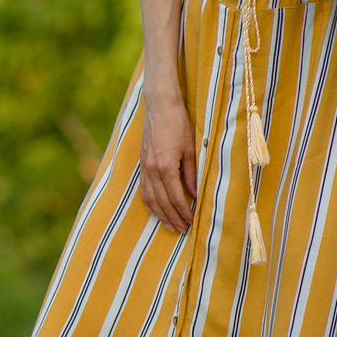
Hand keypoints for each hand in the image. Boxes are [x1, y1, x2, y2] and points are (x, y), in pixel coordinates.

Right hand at [137, 90, 195, 232]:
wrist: (159, 106)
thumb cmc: (178, 124)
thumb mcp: (191, 149)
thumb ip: (191, 174)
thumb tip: (194, 194)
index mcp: (166, 167)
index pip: (176, 197)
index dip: (184, 212)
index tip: (192, 222)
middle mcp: (152, 170)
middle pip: (163, 202)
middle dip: (173, 218)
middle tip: (182, 230)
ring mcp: (145, 167)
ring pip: (151, 198)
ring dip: (160, 214)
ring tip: (169, 226)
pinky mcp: (142, 163)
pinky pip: (143, 189)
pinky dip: (149, 202)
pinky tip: (154, 210)